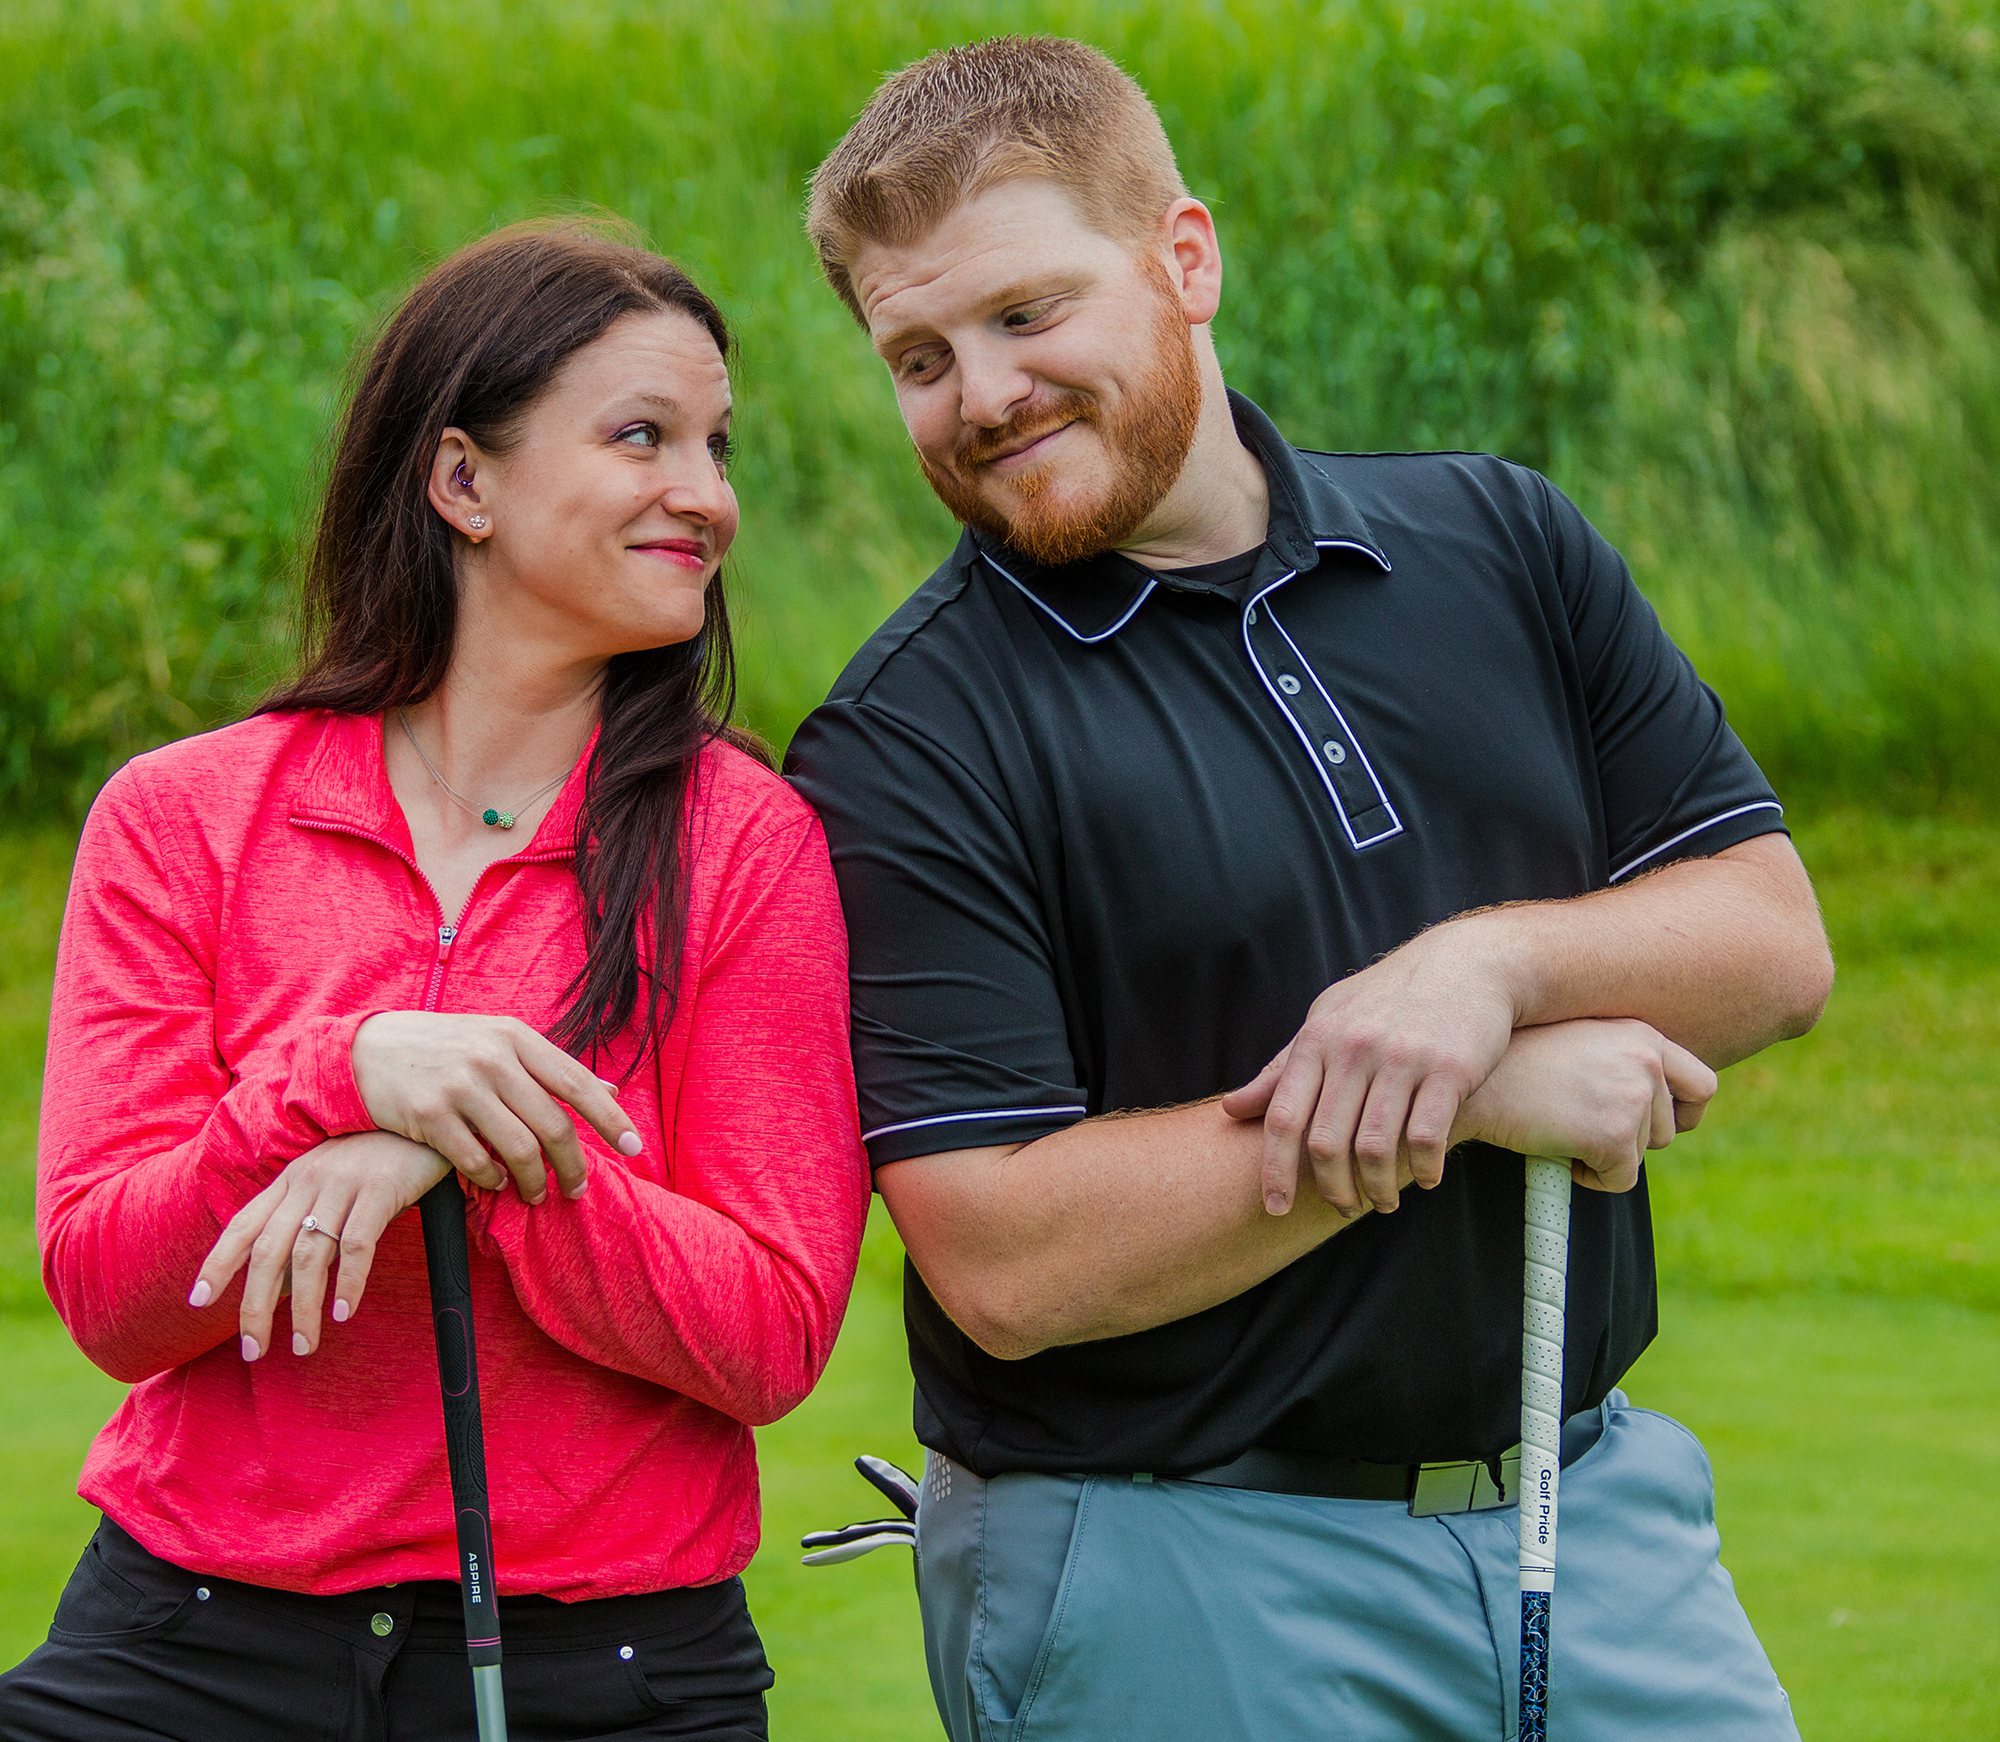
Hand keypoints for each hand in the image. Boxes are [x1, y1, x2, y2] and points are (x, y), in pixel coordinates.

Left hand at [187, 1131, 449, 1359]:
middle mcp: (308, 1180)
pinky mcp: (380, 1188)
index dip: (217, 1264)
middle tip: (253, 1350)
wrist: (425, 1116)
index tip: (199, 1302)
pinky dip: (348, 1282)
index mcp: (290, 1180)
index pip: (242, 1226)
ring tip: (304, 1343)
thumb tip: (280, 1285)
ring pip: (309, 1255)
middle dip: (254, 1307)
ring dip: (302, 1308)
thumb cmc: (379, 1156)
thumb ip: (306, 1225)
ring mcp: (343, 1184)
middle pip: (268, 1252)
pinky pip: (357, 1244)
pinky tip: (344, 1311)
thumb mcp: (331, 1183)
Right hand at [352, 1011, 642, 1203]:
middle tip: (576, 1190)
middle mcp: (492, 1058)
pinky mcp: (429, 1115)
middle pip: (553, 1125)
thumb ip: (550, 1067)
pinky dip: (491, 1180)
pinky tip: (494, 1183)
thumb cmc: (442, 1048)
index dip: (610, 1119)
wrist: (363, 1050)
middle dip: (572, 1166)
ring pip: (519, 1150)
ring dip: (534, 1182)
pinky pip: (476, 1162)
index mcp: (516, 1037)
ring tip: (536, 1195)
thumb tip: (610, 1089)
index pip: (577, 1083)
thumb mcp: (497, 1041)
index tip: (634, 1148)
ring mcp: (460, 1086)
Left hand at [1220, 923, 1517, 1217]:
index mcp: (1318, 1040)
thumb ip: (1282, 1069)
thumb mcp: (1327, 1021)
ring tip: (1383, 1202)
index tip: (1274, 1209)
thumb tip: (1230, 1110)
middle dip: (1332, 1189)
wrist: (1466, 964)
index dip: (1274, 1170)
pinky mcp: (1449, 1068)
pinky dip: (1424, 1168)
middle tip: (1344, 1209)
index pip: (1284, 1117)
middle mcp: (1355, 1049)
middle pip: (1326, 1142)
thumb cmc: (1385, 1000)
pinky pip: (1426, 1136)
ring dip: (1378, 1188)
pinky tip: (1428, 1179)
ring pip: (1375, 1147)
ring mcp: (1402, 1058)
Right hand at [1451, 1019, 1716, 1190]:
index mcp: (1640, 1033)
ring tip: (1560, 1128)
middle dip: (1633, 1139)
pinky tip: (1554, 1147)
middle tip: (1589, 1130)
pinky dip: (1589, 1177)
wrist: (1469, 1077)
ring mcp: (1632, 1096)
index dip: (1681, 1112)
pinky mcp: (1613, 1134)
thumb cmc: (1508, 1063)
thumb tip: (1641, 1101)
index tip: (1654, 1123)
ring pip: (1643, 1154)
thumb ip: (1614, 1062)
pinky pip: (1619, 1180)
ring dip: (1606, 1154)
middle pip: (1671, 1128)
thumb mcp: (1574, 1043)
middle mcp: (1646, 1059)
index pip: (1702, 1084)